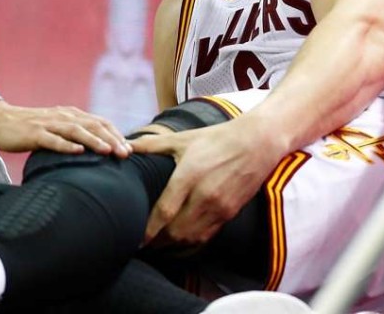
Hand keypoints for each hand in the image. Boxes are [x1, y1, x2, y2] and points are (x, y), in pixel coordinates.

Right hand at [0, 100, 132, 157]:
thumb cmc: (29, 128)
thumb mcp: (56, 128)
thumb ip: (74, 134)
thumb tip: (98, 148)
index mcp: (70, 114)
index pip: (100, 122)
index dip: (116, 134)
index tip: (130, 149)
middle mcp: (62, 116)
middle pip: (93, 125)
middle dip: (112, 139)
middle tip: (126, 154)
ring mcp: (48, 124)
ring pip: (76, 131)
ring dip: (94, 141)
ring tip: (109, 151)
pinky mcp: (34, 133)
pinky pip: (52, 140)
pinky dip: (66, 146)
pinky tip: (78, 152)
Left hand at [130, 115, 280, 247]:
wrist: (256, 143)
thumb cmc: (216, 138)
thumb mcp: (183, 139)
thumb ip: (152, 145)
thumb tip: (126, 145)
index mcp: (189, 175)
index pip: (164, 211)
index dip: (148, 230)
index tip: (134, 238)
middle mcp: (204, 195)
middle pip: (175, 231)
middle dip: (156, 241)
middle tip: (140, 243)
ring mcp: (219, 207)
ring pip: (190, 237)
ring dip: (172, 244)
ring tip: (156, 244)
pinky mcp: (230, 213)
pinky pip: (206, 236)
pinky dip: (190, 242)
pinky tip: (179, 240)